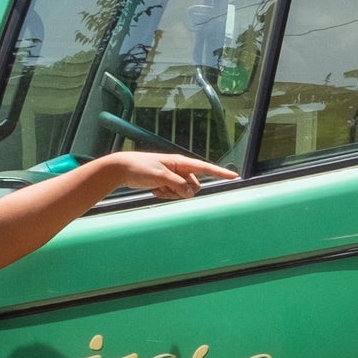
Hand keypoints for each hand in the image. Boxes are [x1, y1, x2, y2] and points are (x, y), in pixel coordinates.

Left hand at [100, 151, 239, 200]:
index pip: (205, 168)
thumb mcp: (160, 176)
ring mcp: (173, 177)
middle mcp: (179, 169)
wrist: (122, 169)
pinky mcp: (165, 183)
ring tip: (158, 188)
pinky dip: (165, 195)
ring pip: (183, 192)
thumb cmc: (140, 168)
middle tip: (167, 187)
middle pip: (194, 186)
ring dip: (172, 194)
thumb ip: (178, 185)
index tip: (234, 177)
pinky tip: (154, 190)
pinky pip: (173, 194)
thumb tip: (191, 193)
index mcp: (180, 162)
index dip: (220, 173)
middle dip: (183, 191)